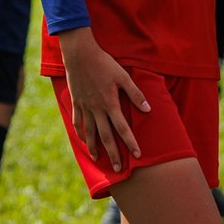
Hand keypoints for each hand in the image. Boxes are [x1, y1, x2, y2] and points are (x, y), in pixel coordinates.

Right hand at [59, 28, 148, 172]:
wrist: (79, 54)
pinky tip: (83, 140)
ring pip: (89, 132)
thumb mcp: (123, 76)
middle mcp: (96, 108)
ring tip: (98, 159)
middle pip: (105, 136)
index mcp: (110, 103)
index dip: (130, 142)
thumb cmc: (104, 63)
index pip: (122, 128)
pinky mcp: (76, 102)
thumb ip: (135, 94)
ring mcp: (84, 106)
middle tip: (118, 169)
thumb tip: (147, 110)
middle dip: (113, 153)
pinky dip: (80, 133)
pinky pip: (77, 122)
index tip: (137, 155)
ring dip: (94, 147)